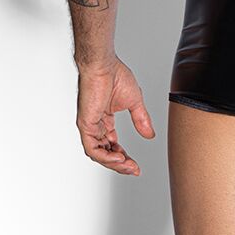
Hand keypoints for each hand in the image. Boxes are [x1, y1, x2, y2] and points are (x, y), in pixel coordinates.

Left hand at [76, 58, 155, 174]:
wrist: (104, 65)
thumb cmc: (115, 75)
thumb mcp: (135, 102)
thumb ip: (141, 119)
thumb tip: (149, 134)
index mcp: (105, 119)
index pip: (113, 144)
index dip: (124, 157)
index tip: (135, 165)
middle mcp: (96, 124)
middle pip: (106, 152)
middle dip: (120, 164)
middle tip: (133, 170)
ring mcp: (89, 125)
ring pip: (98, 154)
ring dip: (113, 163)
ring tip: (128, 166)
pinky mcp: (85, 124)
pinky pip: (92, 148)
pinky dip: (105, 156)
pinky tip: (117, 158)